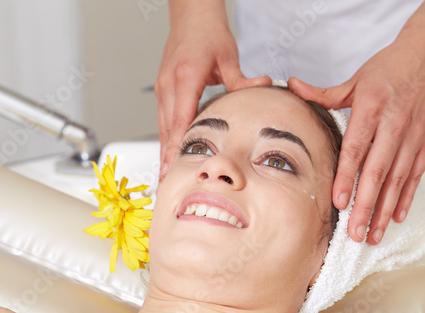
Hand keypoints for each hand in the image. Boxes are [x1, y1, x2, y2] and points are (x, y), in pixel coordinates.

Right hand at [155, 3, 269, 181]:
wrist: (190, 15)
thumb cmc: (207, 32)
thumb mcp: (228, 56)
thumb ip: (242, 80)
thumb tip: (263, 89)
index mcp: (186, 78)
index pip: (179, 121)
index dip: (175, 149)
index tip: (172, 171)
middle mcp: (169, 85)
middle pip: (166, 130)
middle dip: (165, 159)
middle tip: (165, 184)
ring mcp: (163, 88)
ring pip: (161, 127)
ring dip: (163, 152)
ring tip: (164, 177)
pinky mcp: (163, 89)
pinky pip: (163, 119)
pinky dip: (165, 138)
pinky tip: (168, 153)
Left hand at [289, 39, 424, 244]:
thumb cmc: (386, 71)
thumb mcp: (354, 81)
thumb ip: (322, 93)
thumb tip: (292, 86)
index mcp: (370, 112)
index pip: (355, 150)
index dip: (346, 178)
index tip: (338, 202)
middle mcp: (392, 127)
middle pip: (376, 173)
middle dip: (365, 206)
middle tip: (354, 232)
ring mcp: (411, 138)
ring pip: (397, 180)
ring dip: (384, 209)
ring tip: (372, 234)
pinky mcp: (424, 143)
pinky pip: (415, 175)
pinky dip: (405, 197)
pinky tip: (395, 216)